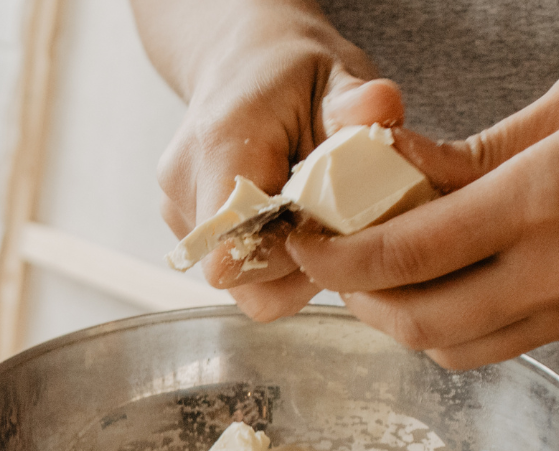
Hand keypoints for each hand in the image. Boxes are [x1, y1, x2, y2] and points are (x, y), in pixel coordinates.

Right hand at [131, 0, 403, 319]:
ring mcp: (177, 209)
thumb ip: (357, 101)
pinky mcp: (184, 227)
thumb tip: (381, 107)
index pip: (234, 249)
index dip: (290, 257)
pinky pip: (234, 268)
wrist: (242, 62)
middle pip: (238, 274)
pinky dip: (271, 256)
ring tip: (312, 217)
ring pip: (238, 280)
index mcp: (220, 146)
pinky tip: (291, 217)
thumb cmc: (292, 71)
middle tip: (333, 224)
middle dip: (296, 264)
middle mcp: (185, 184)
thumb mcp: (336, 74)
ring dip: (286, 265)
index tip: (328, 225)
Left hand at [287, 37, 558, 368]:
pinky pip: (501, 345)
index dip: (335, 252)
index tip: (302, 232)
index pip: (402, 251)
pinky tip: (448, 280)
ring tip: (385, 270)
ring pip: (454, 348)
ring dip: (403, 319)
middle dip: (357, 296)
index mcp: (547, 202)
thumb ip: (482, 150)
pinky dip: (454, 325)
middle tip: (333, 255)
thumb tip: (399, 173)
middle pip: (414, 321)